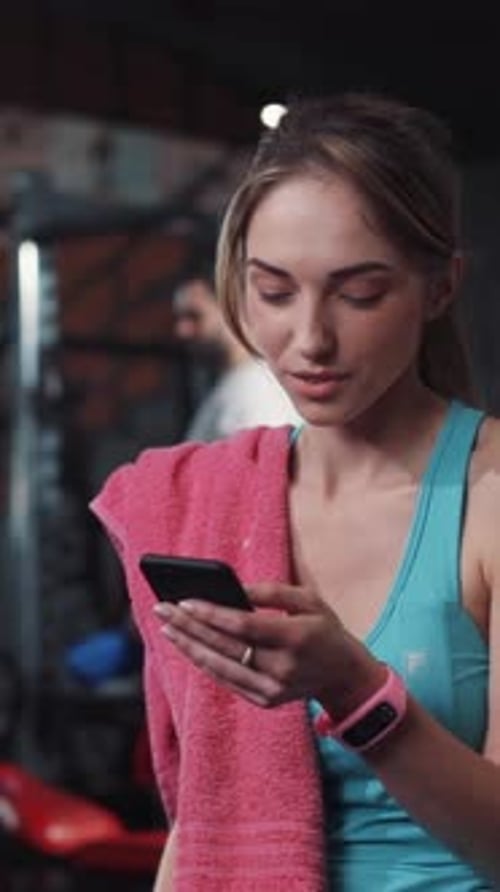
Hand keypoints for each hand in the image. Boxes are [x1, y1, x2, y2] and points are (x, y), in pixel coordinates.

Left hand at [153, 583, 380, 710]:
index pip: (244, 627)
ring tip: (166, 627)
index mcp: (296, 638)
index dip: (212, 615)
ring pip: (220, 667)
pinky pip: (227, 680)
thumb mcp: (310, 600)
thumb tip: (235, 588)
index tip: (184, 601)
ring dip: (189, 646)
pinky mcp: (264, 700)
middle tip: (162, 608)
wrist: (344, 676)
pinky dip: (204, 662)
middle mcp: (282, 668)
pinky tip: (188, 646)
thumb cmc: (324, 629)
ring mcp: (272, 689)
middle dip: (190, 627)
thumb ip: (273, 592)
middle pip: (225, 646)